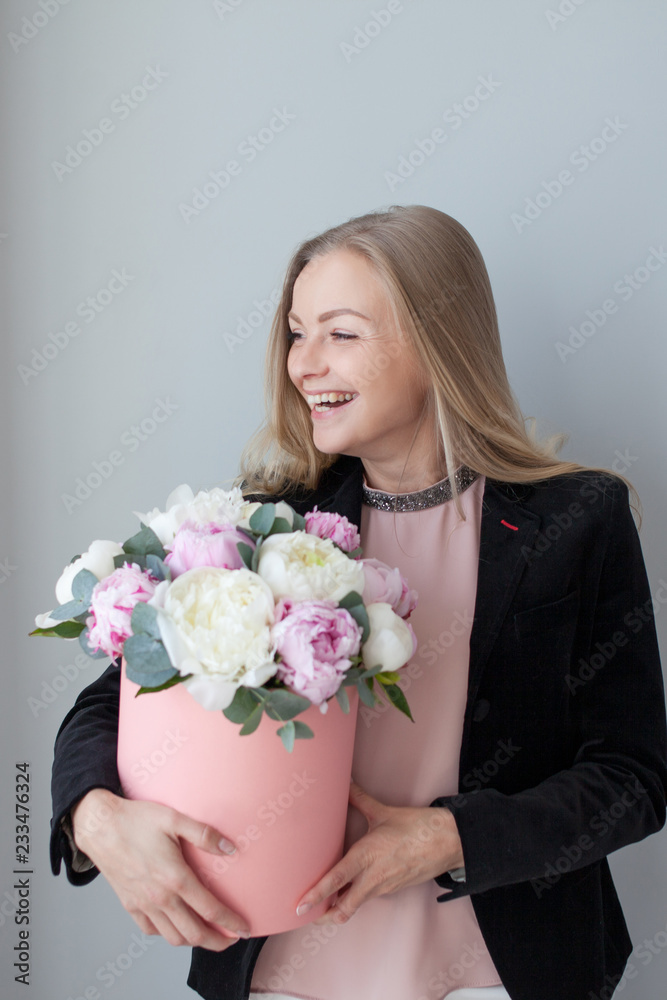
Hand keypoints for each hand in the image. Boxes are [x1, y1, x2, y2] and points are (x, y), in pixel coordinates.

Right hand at [71, 788, 250, 949]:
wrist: (99, 826)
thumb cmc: (136, 820)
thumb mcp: (174, 818)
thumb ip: (204, 834)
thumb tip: (231, 848)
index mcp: (175, 877)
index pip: (210, 910)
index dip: (230, 923)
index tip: (244, 929)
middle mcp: (160, 897)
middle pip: (194, 933)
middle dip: (216, 941)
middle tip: (231, 940)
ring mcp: (143, 904)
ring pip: (173, 937)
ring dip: (193, 941)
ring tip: (207, 935)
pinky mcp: (129, 905)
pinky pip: (151, 930)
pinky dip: (167, 934)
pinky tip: (175, 925)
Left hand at [295, 780, 463, 925]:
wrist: (448, 842)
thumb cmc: (417, 826)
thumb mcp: (384, 812)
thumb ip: (359, 799)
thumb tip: (344, 782)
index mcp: (367, 856)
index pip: (337, 879)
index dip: (317, 894)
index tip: (301, 905)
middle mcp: (373, 876)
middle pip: (344, 907)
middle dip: (323, 915)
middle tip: (305, 914)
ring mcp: (384, 887)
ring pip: (355, 906)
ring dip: (338, 908)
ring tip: (320, 906)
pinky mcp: (392, 889)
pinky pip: (368, 898)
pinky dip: (354, 898)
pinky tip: (347, 891)